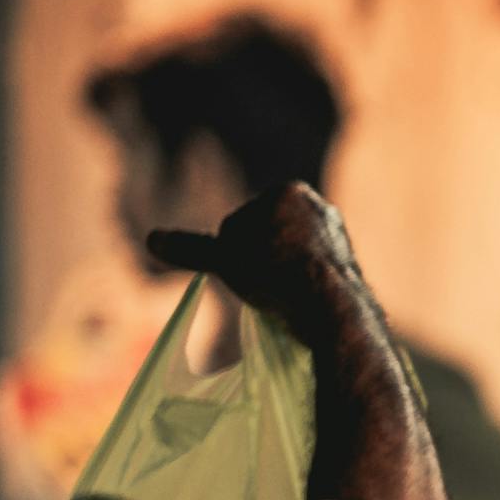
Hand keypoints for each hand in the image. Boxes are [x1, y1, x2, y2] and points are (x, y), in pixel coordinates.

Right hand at [141, 180, 366, 332]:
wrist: (331, 307)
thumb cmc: (275, 276)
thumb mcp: (224, 258)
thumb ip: (191, 248)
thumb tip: (153, 239)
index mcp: (291, 191)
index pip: (237, 223)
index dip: (233, 251)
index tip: (252, 267)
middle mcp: (320, 207)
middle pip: (263, 240)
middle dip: (259, 262)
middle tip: (267, 285)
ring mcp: (337, 237)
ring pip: (283, 260)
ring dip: (276, 277)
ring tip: (284, 295)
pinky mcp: (347, 267)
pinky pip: (305, 277)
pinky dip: (296, 290)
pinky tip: (301, 302)